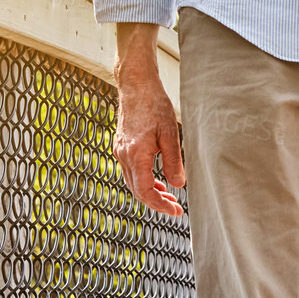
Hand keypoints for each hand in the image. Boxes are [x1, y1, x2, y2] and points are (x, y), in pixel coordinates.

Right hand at [113, 24, 186, 215]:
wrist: (136, 86)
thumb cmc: (155, 106)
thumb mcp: (170, 132)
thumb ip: (173, 160)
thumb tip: (178, 184)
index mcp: (136, 155)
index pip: (145, 191)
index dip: (160, 205)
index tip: (176, 211)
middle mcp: (123, 156)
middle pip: (137, 191)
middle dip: (156, 202)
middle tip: (176, 208)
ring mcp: (119, 151)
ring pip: (132, 182)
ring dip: (149, 192)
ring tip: (168, 197)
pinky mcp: (121, 146)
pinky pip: (130, 171)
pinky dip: (143, 180)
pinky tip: (156, 180)